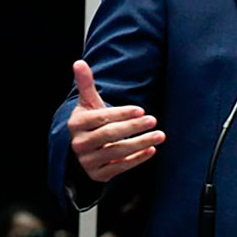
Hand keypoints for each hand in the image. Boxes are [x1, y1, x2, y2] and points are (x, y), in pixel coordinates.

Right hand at [67, 60, 165, 182]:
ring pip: (117, 152)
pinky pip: (119, 168)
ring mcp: (87, 161)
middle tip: (153, 120)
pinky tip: (151, 150)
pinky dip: (137, 159)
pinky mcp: (97, 175)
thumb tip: (79, 62)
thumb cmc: (91, 121)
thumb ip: (86, 84)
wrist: (83, 148)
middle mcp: (79, 143)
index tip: (141, 110)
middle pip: (109, 135)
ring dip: (140, 143)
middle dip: (133, 127)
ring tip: (160, 135)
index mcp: (77, 123)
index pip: (102, 118)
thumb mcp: (88, 103)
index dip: (122, 114)